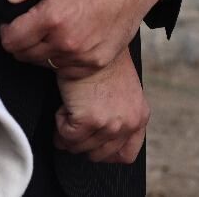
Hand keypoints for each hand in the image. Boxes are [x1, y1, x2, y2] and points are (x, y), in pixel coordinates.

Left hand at [0, 0, 168, 75]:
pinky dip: (60, 57)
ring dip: (40, 49)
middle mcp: (67, 43)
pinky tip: (66, 38)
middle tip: (30, 23)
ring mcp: (83, 56)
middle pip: (24, 55)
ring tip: (50, 29)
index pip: (11, 40)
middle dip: (20, 40)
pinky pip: (65, 69)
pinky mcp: (96, 63)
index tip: (12, 20)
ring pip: (43, 63)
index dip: (6, 29)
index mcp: (53, 18)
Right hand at [54, 49, 148, 163]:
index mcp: (140, 117)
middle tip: (73, 121)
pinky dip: (59, 124)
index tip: (92, 141)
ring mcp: (110, 124)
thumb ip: (119, 112)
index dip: (105, 152)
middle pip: (98, 155)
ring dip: (68, 131)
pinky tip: (64, 105)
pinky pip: (65, 137)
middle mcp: (128, 124)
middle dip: (82, 141)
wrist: (92, 42)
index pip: (125, 155)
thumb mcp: (122, 89)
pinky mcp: (88, 120)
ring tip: (69, 109)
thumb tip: (102, 133)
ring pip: (78, 147)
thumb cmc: (102, 61)